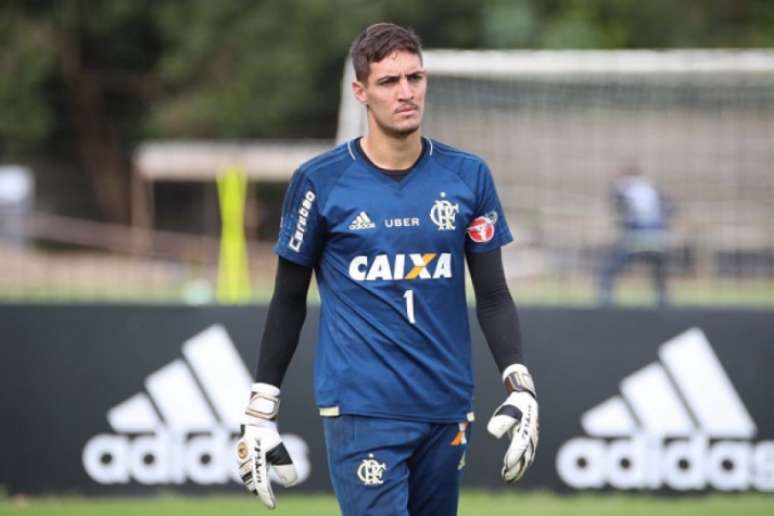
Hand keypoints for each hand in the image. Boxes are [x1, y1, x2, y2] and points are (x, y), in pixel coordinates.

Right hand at [236, 383, 297, 508]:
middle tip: (265, 498)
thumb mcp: (279, 451)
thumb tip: (290, 483)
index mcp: (254, 467)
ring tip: (259, 487)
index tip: (272, 506)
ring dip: (253, 482)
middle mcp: (246, 464)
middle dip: (258, 491)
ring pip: (246, 474)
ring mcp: (243, 456)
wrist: (257, 418)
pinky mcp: (245, 449)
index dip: (267, 497)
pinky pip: (246, 465)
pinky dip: (251, 472)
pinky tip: (257, 469)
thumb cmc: (267, 434)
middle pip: (250, 483)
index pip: (261, 486)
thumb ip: (284, 468)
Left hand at [486, 364, 538, 481]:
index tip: (506, 465)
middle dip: (516, 468)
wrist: (526, 399)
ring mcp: (532, 440)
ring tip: (507, 477)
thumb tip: (493, 432)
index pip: (520, 446)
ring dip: (519, 468)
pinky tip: (512, 470)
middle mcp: (531, 436)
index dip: (514, 457)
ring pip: (527, 458)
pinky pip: (527, 456)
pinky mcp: (530, 441)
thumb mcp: (507, 409)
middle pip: (525, 456)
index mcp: (526, 429)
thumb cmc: (515, 404)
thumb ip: (501, 421)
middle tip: (506, 477)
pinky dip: (521, 464)